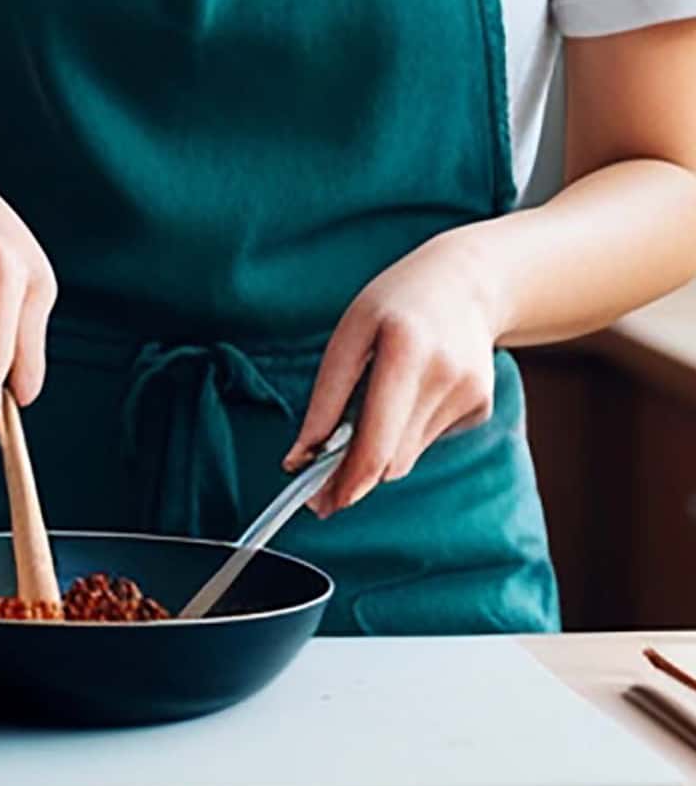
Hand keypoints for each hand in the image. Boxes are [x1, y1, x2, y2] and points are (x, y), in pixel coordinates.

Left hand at [285, 230, 501, 513]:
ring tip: (365, 416)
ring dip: (378, 452)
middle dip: (354, 477)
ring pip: (407, 454)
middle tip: (320, 491)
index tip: (319, 502)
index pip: (377, 439)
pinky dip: (405, 431)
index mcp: (406, 350)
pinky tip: (409, 393)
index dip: (347, 479)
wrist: (465, 283)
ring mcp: (471, 397)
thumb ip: (329, 395)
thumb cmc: (394, 304)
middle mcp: (446, 377)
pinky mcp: (481, 409)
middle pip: (391, 458)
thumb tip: (303, 455)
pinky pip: (427, 439)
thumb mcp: (350, 333)